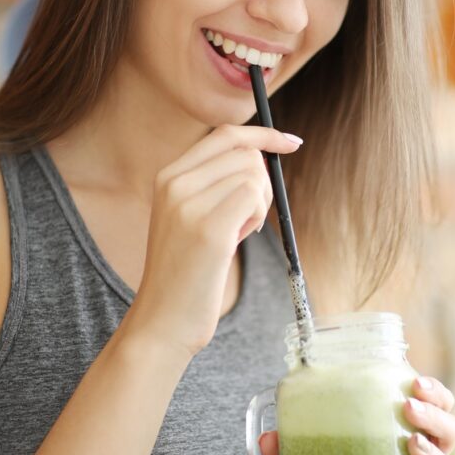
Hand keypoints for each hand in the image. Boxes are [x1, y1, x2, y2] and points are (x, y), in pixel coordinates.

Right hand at [124, 124, 301, 358]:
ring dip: (259, 205)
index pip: (224, 135)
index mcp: (168, 176)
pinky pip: (253, 196)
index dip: (263, 134)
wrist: (163, 320)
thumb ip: (215, 184)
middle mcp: (174, 183)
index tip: (290, 142)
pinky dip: (257, 218)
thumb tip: (262, 156)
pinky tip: (238, 240)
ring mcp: (188, 204)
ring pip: (254, 174)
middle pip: (246, 153)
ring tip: (236, 234)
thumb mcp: (190, 217)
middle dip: (263, 183)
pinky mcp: (209, 228)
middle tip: (249, 218)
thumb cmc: (187, 273)